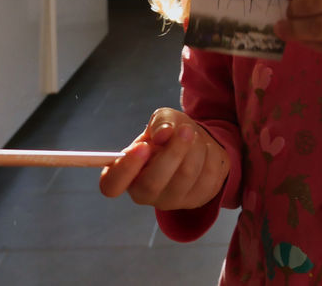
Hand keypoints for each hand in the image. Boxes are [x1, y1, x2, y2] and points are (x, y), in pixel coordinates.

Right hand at [98, 108, 228, 210]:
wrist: (197, 145)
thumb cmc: (170, 134)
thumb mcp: (162, 120)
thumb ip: (160, 122)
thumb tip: (163, 134)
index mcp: (125, 174)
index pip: (111, 185)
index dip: (125, 168)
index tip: (143, 146)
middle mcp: (145, 194)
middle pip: (152, 184)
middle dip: (172, 153)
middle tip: (185, 130)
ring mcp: (171, 201)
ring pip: (185, 177)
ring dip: (195, 148)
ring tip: (194, 134)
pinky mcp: (197, 200)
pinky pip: (208, 177)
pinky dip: (210, 154)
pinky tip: (205, 148)